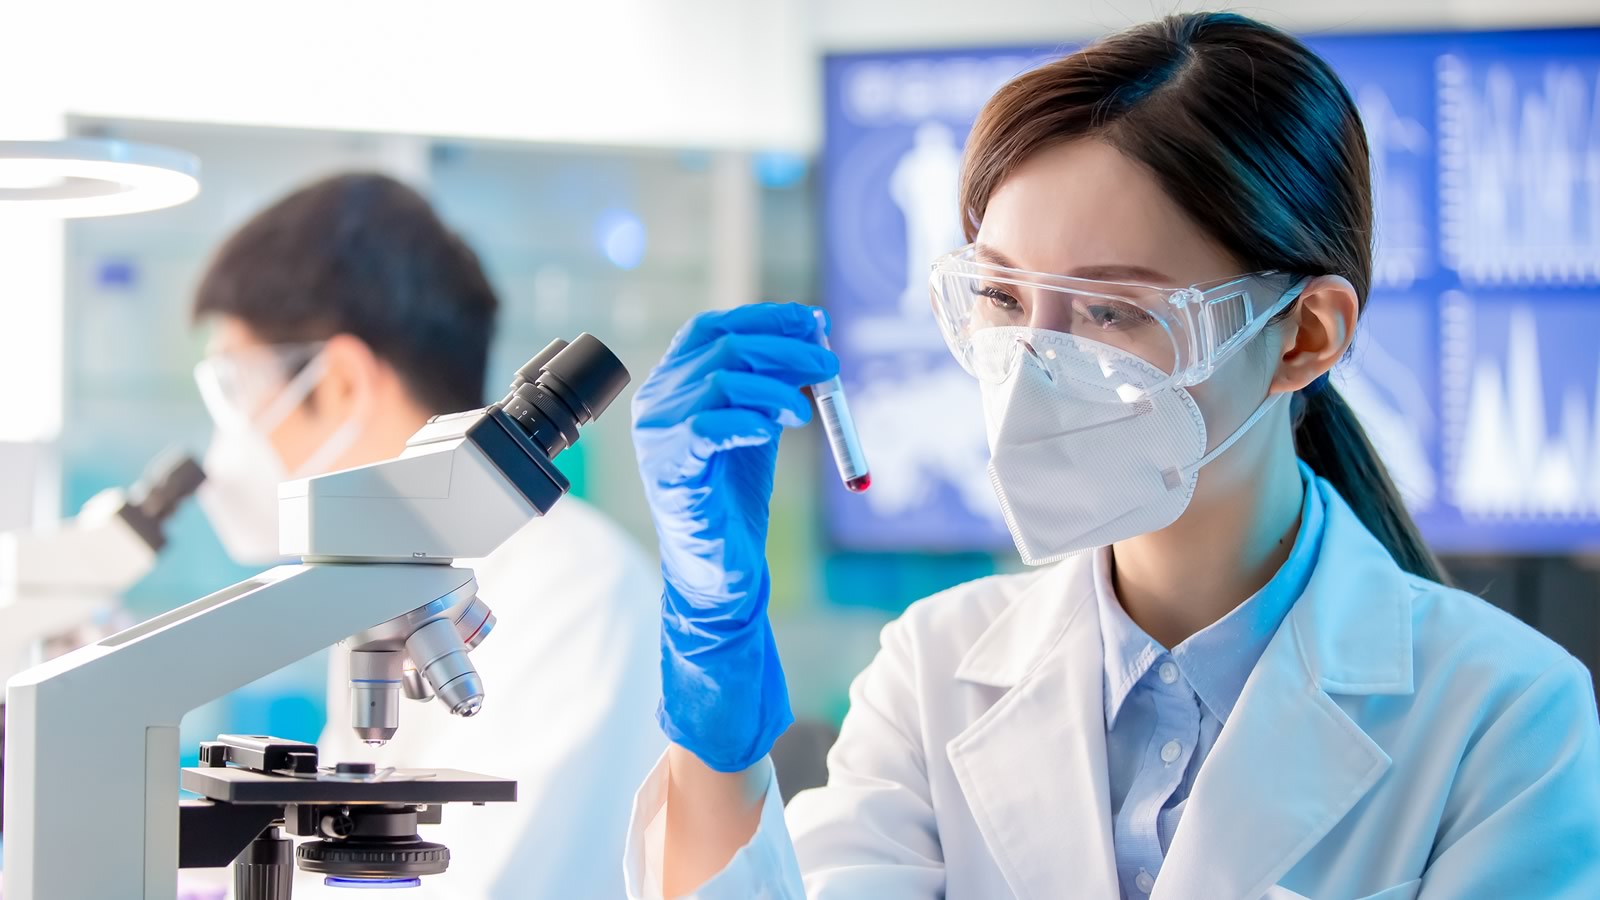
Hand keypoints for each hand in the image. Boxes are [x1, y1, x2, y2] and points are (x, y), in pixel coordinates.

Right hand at [632, 302, 836, 771]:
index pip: (712, 327)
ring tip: (805, 413)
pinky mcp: (668, 468)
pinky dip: (747, 421)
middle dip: (784, 351)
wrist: (718, 566)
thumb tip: (816, 327)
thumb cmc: (735, 494)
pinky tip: (772, 431)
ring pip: (719, 382)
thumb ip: (777, 378)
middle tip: (829, 366)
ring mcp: (656, 435)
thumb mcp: (760, 422)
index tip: (812, 320)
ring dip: (774, 389)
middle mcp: (656, 401)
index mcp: (673, 383)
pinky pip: (707, 426)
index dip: (763, 317)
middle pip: (722, 349)